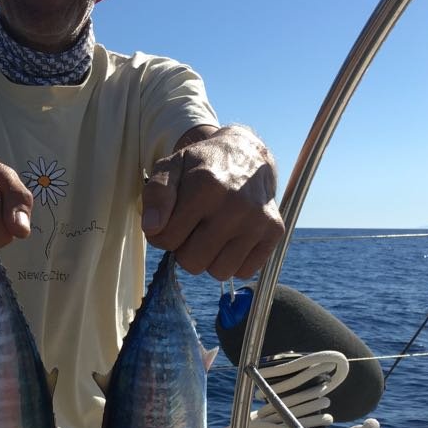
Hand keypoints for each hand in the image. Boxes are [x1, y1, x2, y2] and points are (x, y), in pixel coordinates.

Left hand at [142, 124, 283, 278]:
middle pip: (192, 262)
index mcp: (206, 186)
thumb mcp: (170, 167)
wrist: (246, 154)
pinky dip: (234, 261)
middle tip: (193, 227)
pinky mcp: (274, 231)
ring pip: (219, 272)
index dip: (162, 234)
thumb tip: (153, 228)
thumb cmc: (201, 166)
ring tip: (212, 232)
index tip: (171, 219)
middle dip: (185, 249)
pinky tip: (232, 237)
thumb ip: (156, 194)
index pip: (166, 240)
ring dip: (210, 258)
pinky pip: (244, 272)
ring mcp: (258, 219)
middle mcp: (236, 204)